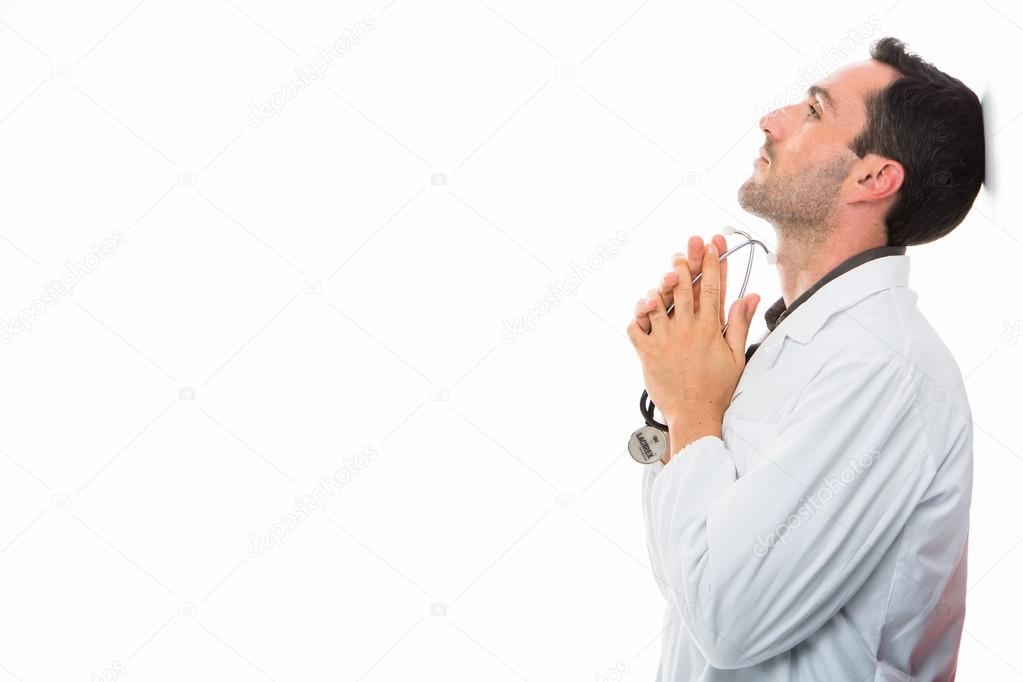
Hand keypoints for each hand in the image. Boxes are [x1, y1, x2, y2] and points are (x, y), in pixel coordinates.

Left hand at [627, 242, 759, 454]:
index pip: (712, 287)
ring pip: (657, 302)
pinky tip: (644, 311)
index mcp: (709, 329)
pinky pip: (635, 327)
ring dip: (659, 288)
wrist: (694, 415)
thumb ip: (739, 323)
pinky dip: (637, 316)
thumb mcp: (736, 356)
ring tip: (663, 279)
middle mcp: (686, 330)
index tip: (712, 245)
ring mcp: (664, 340)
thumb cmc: (717, 388)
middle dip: (683, 265)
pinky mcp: (647, 352)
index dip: (712, 263)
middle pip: (683, 288)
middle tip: (682, 251)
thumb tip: (751, 296)